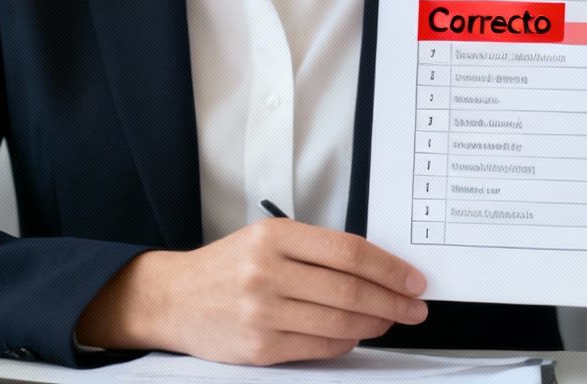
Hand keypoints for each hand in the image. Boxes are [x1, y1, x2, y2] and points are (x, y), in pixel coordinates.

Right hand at [73, 218, 427, 364]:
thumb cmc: (224, 268)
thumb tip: (378, 270)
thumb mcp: (262, 241)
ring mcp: (263, 312)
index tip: (414, 280)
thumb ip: (313, 251)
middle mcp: (266, 272)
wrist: (172, 298)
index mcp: (272, 237)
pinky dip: (346, 343)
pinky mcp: (261, 346)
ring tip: (388, 320)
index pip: (348, 252)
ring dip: (376, 324)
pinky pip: (321, 348)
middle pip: (351, 290)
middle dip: (393, 301)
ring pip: (341, 323)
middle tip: (414, 307)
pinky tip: (354, 335)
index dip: (390, 269)